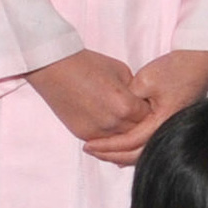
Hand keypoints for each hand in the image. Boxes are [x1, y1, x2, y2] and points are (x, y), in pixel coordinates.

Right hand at [30, 48, 152, 143]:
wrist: (55, 67)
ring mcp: (97, 131)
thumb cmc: (88, 64)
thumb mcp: (121, 72)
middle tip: (144, 120)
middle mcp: (114, 122)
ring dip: (126, 136)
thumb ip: (135, 91)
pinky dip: (110, 138)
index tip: (152, 108)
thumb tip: (143, 103)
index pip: (150, 118)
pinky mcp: (83, 134)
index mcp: (126, 106)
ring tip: (129, 126)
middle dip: (142, 126)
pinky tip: (113, 130)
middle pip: (138, 134)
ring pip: (122, 143)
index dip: (152, 112)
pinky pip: (104, 143)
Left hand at [84, 49, 207, 163]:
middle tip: (91, 151)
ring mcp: (172, 128)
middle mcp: (168, 130)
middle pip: (137, 153)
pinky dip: (134, 148)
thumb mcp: (145, 81)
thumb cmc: (176, 68)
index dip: (108, 146)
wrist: (201, 61)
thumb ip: (128, 101)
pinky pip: (150, 142)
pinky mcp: (171, 123)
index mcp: (162, 122)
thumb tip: (114, 116)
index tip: (89, 145)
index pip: (130, 141)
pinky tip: (122, 152)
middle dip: (112, 154)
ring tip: (103, 153)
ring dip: (123, 154)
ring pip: (144, 151)